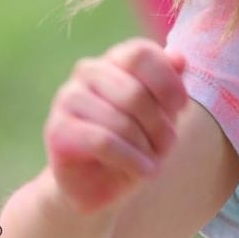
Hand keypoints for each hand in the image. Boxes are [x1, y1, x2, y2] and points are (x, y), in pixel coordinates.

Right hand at [43, 39, 190, 215]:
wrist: (97, 184)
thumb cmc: (134, 141)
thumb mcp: (160, 113)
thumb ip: (169, 84)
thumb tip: (179, 58)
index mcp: (115, 59)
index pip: (141, 53)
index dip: (166, 81)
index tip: (181, 107)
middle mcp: (88, 71)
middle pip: (134, 92)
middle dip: (159, 124)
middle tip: (168, 145)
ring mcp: (68, 98)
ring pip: (120, 120)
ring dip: (146, 146)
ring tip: (153, 162)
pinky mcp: (57, 130)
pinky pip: (103, 141)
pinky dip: (131, 159)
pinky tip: (144, 170)